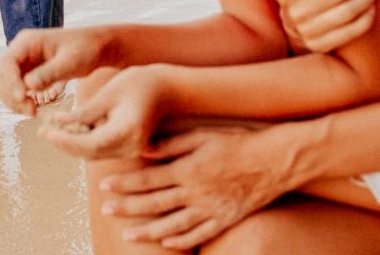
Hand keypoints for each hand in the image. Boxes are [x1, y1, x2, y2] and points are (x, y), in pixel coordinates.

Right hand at [0, 26, 109, 115]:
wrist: (95, 48)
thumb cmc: (85, 50)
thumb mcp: (70, 62)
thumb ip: (49, 73)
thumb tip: (27, 86)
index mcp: (27, 41)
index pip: (7, 63)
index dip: (11, 82)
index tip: (23, 98)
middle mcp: (20, 50)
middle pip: (0, 75)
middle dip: (11, 95)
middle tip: (31, 111)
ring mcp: (22, 62)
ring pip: (4, 84)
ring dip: (13, 100)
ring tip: (32, 112)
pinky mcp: (27, 73)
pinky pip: (14, 89)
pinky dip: (19, 101)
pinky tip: (33, 108)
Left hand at [41, 65, 167, 160]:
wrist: (166, 88)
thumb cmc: (139, 83)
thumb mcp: (109, 93)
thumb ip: (86, 111)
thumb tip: (59, 122)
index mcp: (128, 132)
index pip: (91, 144)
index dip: (66, 141)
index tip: (46, 132)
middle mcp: (132, 147)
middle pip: (90, 153)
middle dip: (64, 144)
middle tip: (42, 132)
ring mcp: (132, 150)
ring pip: (94, 153)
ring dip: (71, 145)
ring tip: (48, 131)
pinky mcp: (128, 147)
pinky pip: (101, 148)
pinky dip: (82, 142)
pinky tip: (67, 131)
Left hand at [98, 126, 294, 248]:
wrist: (274, 161)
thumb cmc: (237, 142)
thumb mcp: (202, 135)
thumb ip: (171, 144)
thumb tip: (142, 149)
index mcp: (187, 170)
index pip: (147, 180)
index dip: (124, 184)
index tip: (105, 185)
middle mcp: (195, 193)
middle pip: (154, 204)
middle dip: (127, 207)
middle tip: (106, 210)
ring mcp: (210, 210)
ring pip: (172, 225)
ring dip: (147, 230)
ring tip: (127, 233)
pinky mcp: (224, 219)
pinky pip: (199, 235)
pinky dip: (180, 240)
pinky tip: (165, 243)